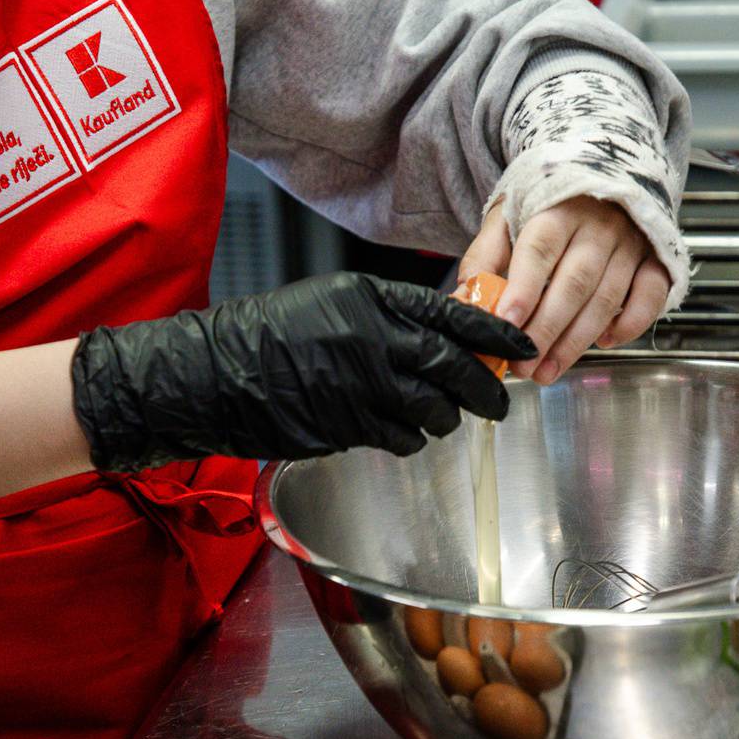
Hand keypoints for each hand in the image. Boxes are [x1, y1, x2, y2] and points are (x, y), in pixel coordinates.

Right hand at [71, 273, 535, 470]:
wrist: (214, 374)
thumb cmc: (270, 336)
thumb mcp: (332, 303)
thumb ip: (389, 317)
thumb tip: (446, 340)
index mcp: (370, 299)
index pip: (452, 314)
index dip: (496, 332)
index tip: (523, 345)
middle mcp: (371, 339)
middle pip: (454, 367)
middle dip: (486, 388)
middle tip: (501, 401)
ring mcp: (359, 385)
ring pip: (431, 409)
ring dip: (445, 418)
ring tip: (440, 416)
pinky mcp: (347, 425)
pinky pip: (401, 437)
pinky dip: (411, 438)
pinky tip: (402, 432)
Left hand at [457, 196, 667, 385]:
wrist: (604, 173)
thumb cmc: (549, 204)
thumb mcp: (509, 217)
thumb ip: (485, 258)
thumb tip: (463, 300)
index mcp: (558, 208)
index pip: (540, 249)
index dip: (524, 288)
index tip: (506, 322)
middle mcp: (599, 225)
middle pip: (573, 282)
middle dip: (546, 329)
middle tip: (522, 363)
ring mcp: (631, 243)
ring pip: (607, 297)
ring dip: (576, 340)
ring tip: (547, 369)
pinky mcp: (655, 259)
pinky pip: (650, 297)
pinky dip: (629, 324)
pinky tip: (603, 342)